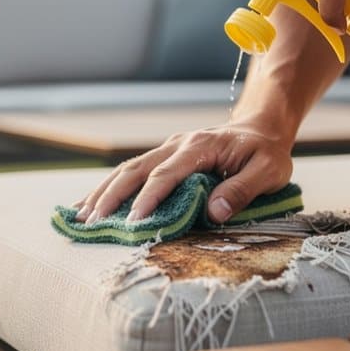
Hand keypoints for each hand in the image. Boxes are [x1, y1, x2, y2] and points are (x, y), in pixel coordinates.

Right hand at [74, 119, 293, 225]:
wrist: (261, 128)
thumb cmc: (266, 152)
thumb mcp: (269, 171)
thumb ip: (242, 190)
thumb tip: (213, 213)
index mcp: (199, 147)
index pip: (166, 174)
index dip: (148, 198)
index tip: (133, 221)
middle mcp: (177, 145)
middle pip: (135, 169)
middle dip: (111, 196)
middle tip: (92, 222)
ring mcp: (167, 148)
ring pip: (127, 169)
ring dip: (103, 192)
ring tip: (81, 216)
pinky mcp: (164, 157)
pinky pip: (132, 171)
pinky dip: (109, 187)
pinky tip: (92, 203)